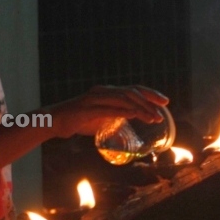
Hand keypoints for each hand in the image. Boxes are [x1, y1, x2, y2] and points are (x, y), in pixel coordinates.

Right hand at [44, 85, 168, 137]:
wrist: (54, 121)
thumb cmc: (77, 120)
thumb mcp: (100, 120)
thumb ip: (113, 120)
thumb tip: (125, 129)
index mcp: (107, 92)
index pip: (132, 89)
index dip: (150, 94)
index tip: (165, 102)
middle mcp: (102, 91)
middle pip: (131, 91)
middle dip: (150, 99)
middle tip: (164, 108)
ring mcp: (94, 99)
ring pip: (123, 99)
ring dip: (140, 108)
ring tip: (153, 117)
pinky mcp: (87, 108)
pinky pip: (108, 108)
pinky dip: (123, 111)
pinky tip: (134, 115)